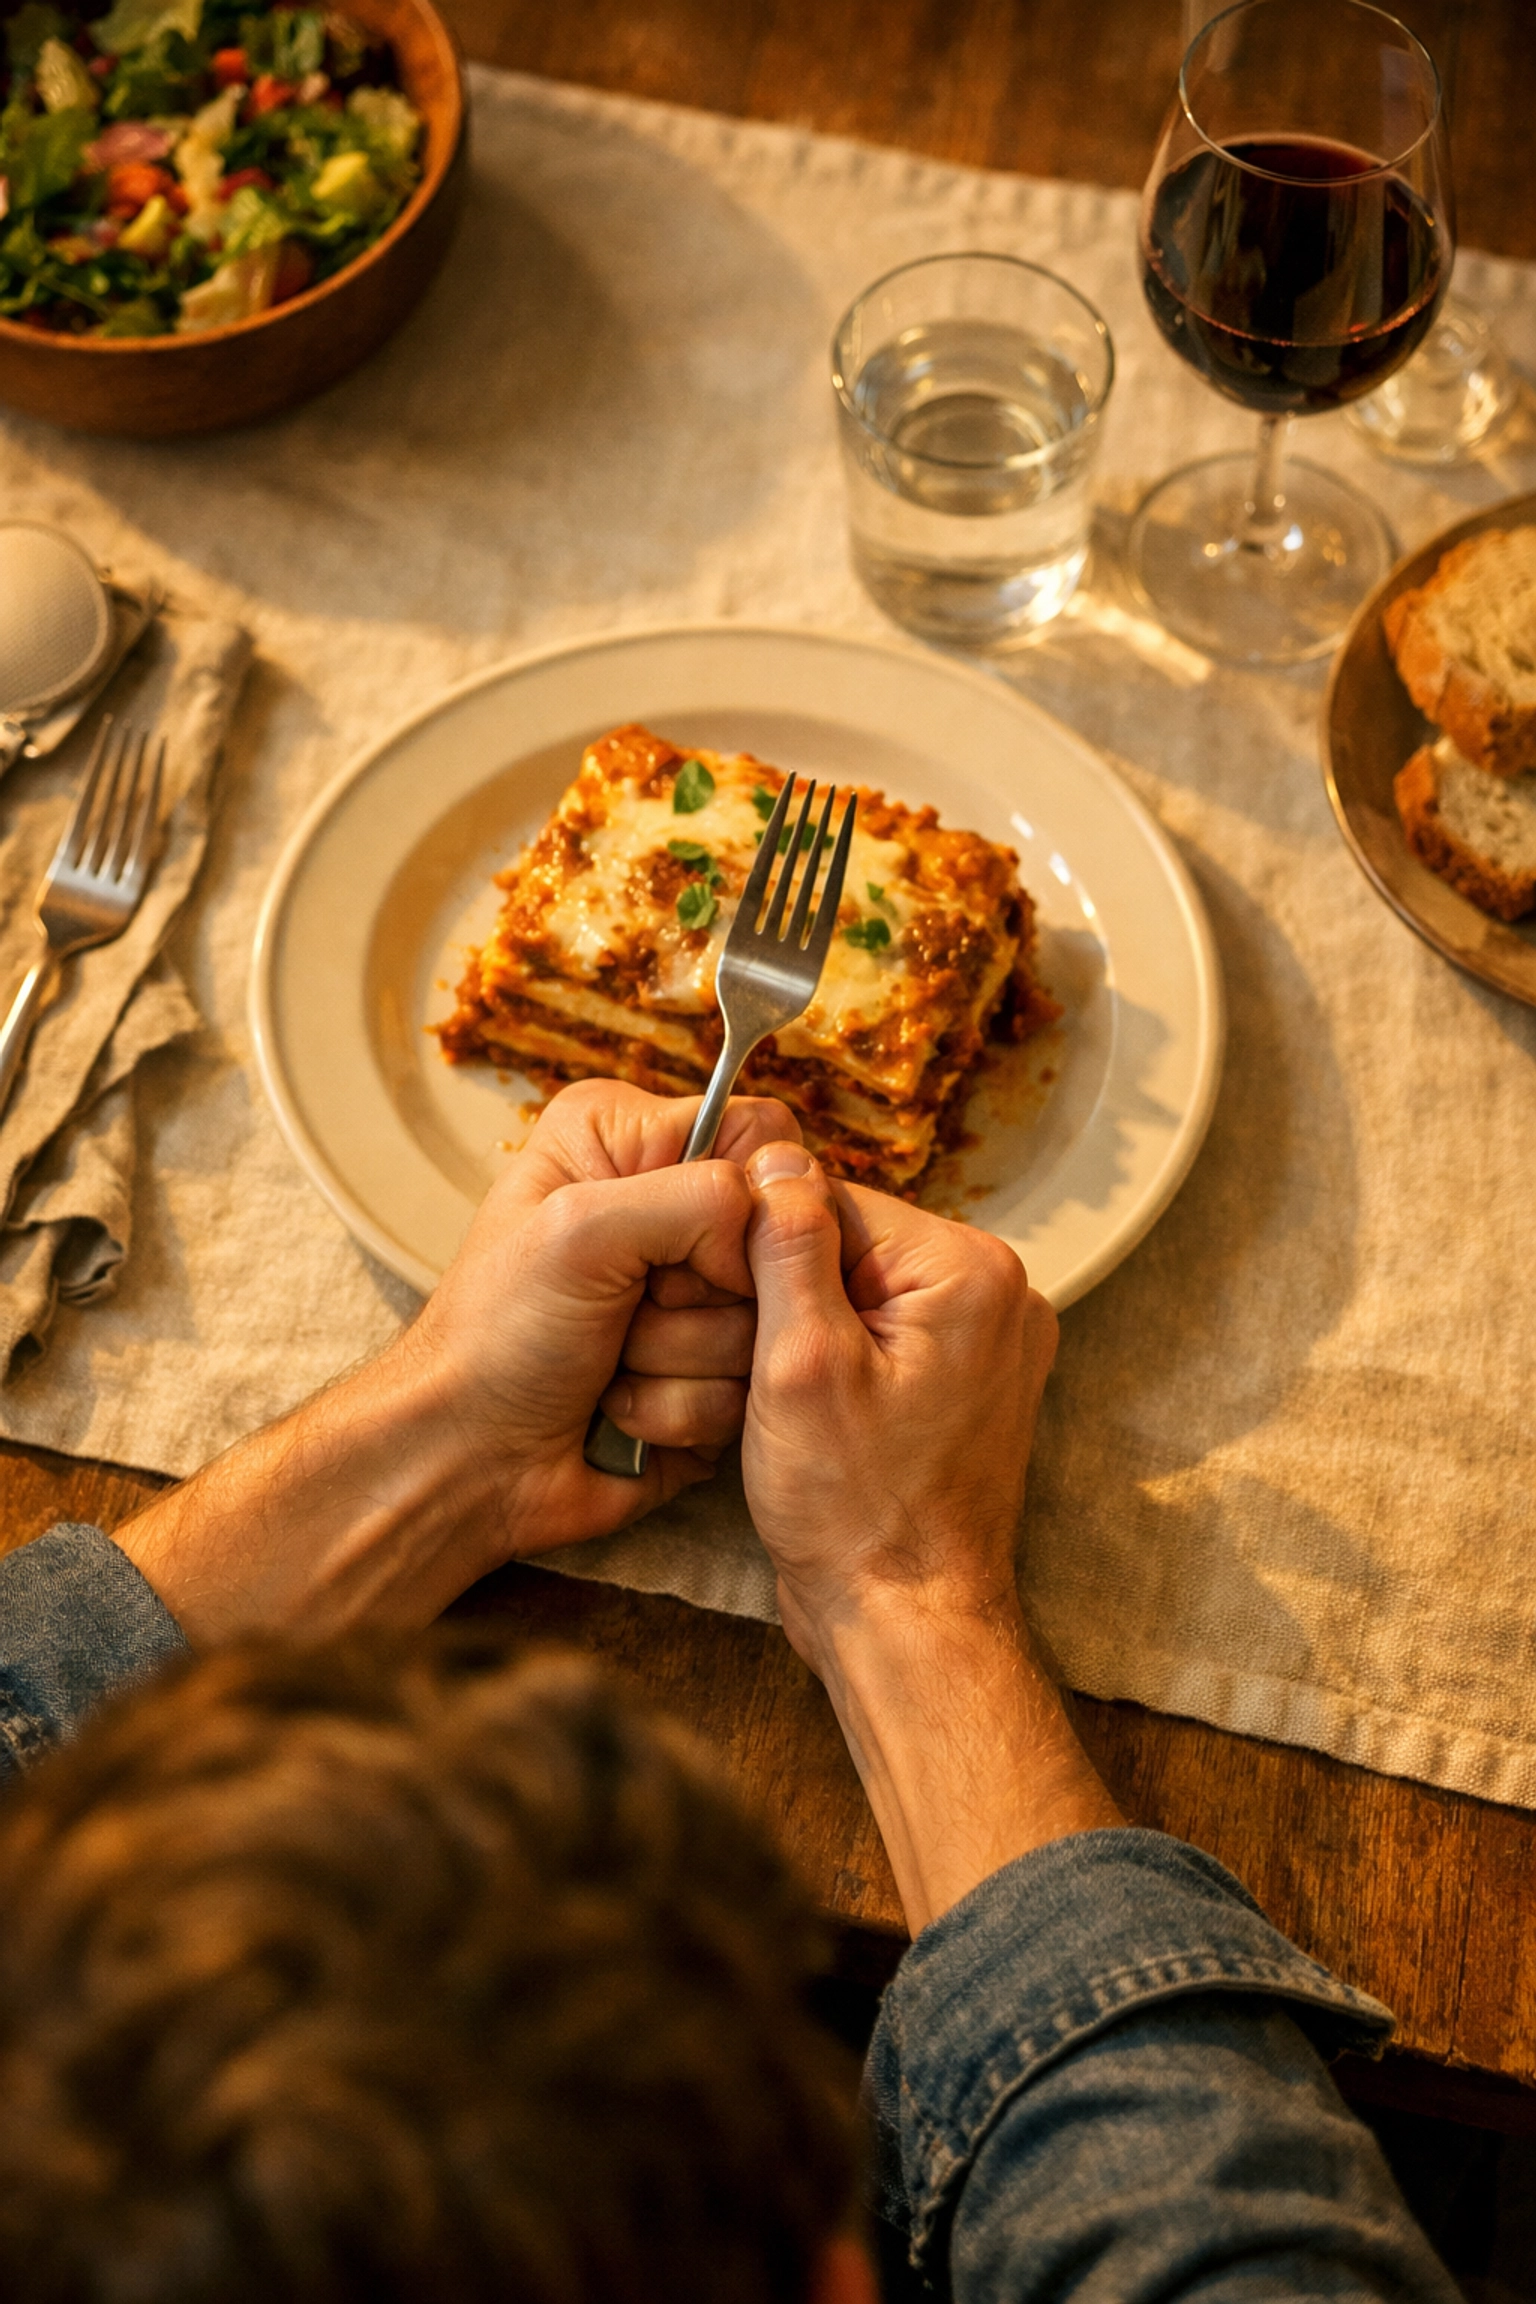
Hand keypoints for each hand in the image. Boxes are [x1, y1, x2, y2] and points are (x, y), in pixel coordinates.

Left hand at [409, 1078, 797, 1535]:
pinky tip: (623, 1409)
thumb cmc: (495, 1337)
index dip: (742, 1202)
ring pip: (768, 1321)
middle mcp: (667, 1211)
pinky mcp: (712, 1374)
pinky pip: (754, 1389)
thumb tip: (780, 1219)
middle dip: (701, 1295)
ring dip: (682, 1358)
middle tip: (624, 1311)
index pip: (761, 1135)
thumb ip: (696, 1196)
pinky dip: (684, 1407)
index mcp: (628, 1142)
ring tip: (612, 1363)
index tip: (681, 1250)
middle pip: (778, 1239)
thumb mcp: (579, 1231)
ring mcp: (695, 1299)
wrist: (470, 1461)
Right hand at [740, 1141, 1056, 1656]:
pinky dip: (838, 1364)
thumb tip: (774, 1156)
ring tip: (781, 1400)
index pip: (837, 1201)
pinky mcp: (967, 1383)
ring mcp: (990, 1343)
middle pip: (853, 1244)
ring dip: (807, 1332)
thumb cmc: (857, 1510)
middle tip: (754, 1367)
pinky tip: (810, 1415)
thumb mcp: (800, 1363)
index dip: (764, 1251)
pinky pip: (884, 1336)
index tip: (727, 1311)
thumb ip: (789, 1248)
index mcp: (971, 1271)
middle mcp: (999, 1295)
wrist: (907, 1620)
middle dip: (788, 1295)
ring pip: (861, 1291)